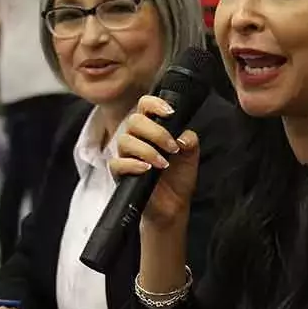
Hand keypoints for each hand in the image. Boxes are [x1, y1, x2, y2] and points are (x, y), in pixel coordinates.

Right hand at [109, 95, 199, 230]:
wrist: (173, 205)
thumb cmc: (178, 177)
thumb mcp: (190, 155)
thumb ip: (190, 140)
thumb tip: (183, 136)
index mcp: (151, 128)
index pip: (145, 105)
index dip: (154, 103)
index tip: (170, 113)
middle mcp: (136, 138)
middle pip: (134, 120)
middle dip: (156, 132)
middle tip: (172, 147)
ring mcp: (126, 155)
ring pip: (125, 140)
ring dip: (147, 150)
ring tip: (163, 163)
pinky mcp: (120, 173)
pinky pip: (117, 163)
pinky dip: (133, 165)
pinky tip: (147, 169)